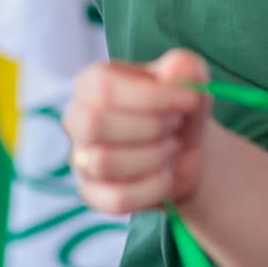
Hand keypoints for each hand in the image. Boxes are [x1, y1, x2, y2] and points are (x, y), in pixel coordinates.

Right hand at [65, 49, 211, 213]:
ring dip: (152, 157)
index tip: (190, 100)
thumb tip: (181, 68)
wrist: (184, 152)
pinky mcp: (93, 193)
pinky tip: (166, 175)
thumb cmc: (177, 110)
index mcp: (91, 84)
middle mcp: (77, 119)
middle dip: (149, 127)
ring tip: (171, 148)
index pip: (103, 88)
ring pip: (102, 162)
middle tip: (175, 126)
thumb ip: (186, 69)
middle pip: (94, 124)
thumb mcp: (188, 83)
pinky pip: (116, 198)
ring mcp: (81, 159)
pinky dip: (153, 188)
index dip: (150, 96)